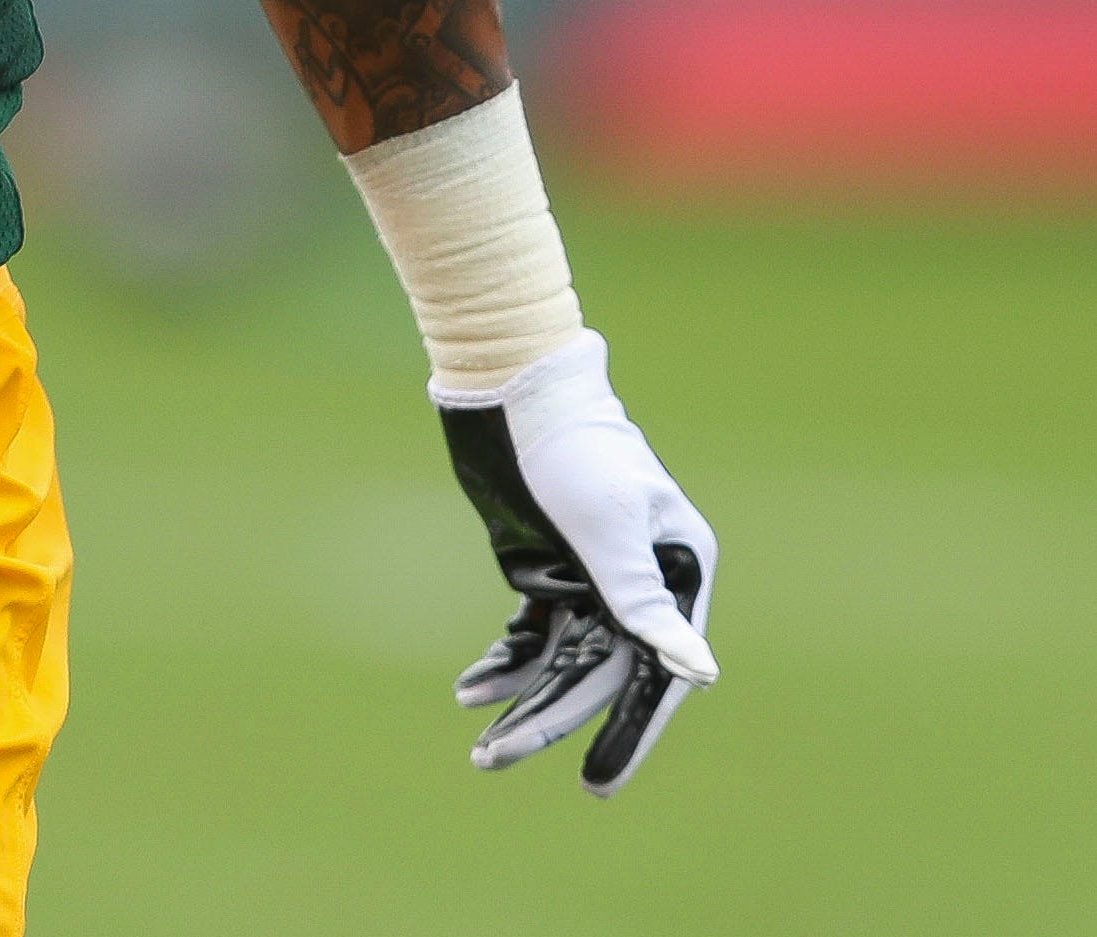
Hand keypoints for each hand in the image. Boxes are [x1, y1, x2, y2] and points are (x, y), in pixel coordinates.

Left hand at [435, 331, 719, 793]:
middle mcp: (641, 586)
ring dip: (523, 701)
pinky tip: (472, 691)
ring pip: (562, 661)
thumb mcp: (606, 527)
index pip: (659, 671)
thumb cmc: (570, 446)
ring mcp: (592, 582)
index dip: (632, 730)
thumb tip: (700, 673)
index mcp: (678, 574)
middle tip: (499, 763)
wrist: (511, 389)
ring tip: (481, 752)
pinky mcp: (547, 573)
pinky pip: (532, 635)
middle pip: (600, 673)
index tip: (599, 781)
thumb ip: (643, 602)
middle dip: (553, 721)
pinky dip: (505, 663)